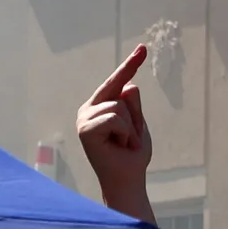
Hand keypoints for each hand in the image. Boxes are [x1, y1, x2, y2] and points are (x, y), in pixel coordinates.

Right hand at [77, 46, 155, 220]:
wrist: (126, 180)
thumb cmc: (132, 156)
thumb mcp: (137, 123)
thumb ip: (132, 103)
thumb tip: (129, 84)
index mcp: (99, 107)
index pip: (118, 81)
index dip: (130, 65)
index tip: (143, 47)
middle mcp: (87, 110)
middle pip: (121, 92)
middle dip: (134, 117)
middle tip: (130, 141)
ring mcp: (84, 119)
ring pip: (120, 106)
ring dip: (130, 127)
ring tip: (124, 144)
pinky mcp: (85, 129)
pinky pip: (116, 117)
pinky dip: (125, 133)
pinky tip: (119, 146)